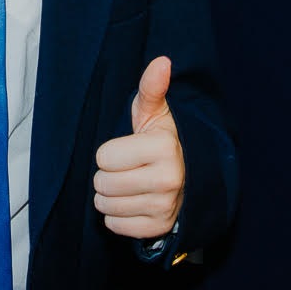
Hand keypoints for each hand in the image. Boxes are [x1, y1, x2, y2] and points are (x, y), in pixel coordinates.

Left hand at [94, 56, 185, 240]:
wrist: (188, 179)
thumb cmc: (162, 142)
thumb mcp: (154, 114)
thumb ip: (152, 88)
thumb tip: (161, 61)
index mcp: (164, 147)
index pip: (104, 156)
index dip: (110, 153)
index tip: (128, 150)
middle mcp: (168, 179)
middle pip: (102, 183)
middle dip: (107, 175)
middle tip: (126, 169)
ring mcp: (165, 207)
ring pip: (106, 206)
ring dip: (110, 197)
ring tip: (129, 185)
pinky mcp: (159, 228)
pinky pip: (115, 226)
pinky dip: (118, 217)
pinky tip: (134, 203)